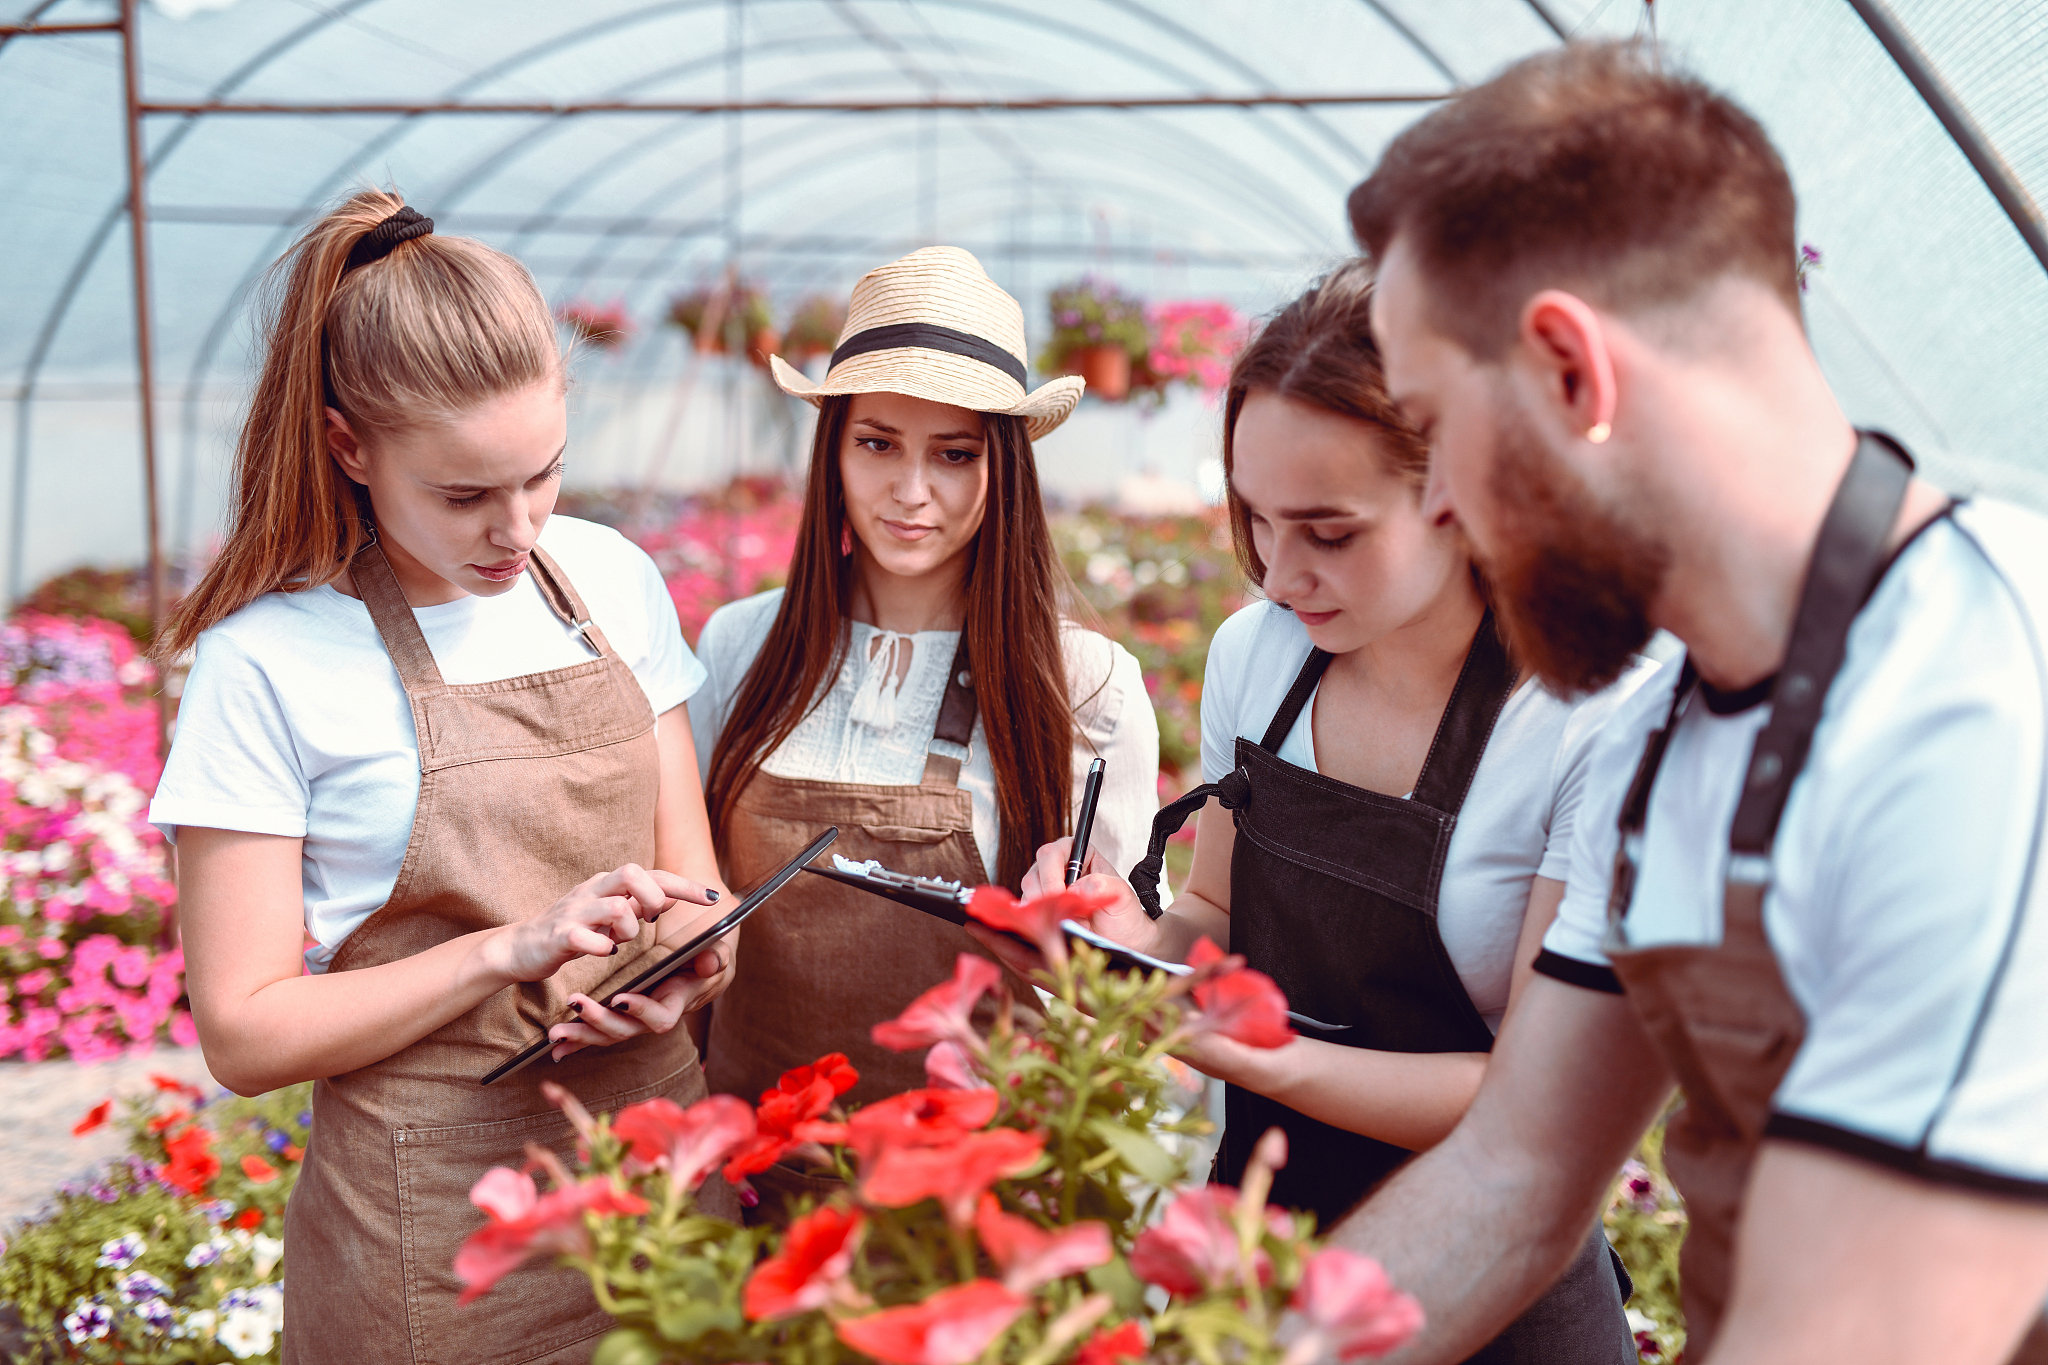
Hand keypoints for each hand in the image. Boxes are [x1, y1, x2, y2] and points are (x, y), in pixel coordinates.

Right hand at [482, 863, 717, 984]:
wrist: (519, 948)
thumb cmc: (569, 931)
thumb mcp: (607, 915)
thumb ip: (636, 904)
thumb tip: (669, 895)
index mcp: (607, 885)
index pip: (652, 875)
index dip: (684, 885)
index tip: (713, 897)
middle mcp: (592, 891)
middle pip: (631, 873)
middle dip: (652, 896)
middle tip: (652, 920)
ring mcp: (573, 912)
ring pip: (614, 906)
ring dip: (627, 928)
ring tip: (619, 941)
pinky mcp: (557, 935)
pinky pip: (584, 938)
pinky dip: (600, 947)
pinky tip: (603, 953)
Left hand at [546, 935, 734, 1061]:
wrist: (695, 964)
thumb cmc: (704, 955)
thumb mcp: (715, 951)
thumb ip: (715, 956)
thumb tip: (711, 963)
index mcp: (674, 1003)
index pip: (659, 1018)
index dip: (641, 1011)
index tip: (621, 998)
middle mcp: (650, 1018)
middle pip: (624, 1031)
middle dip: (599, 1022)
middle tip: (576, 1004)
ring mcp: (633, 1021)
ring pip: (606, 1035)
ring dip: (581, 1035)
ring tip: (555, 1034)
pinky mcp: (619, 1018)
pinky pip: (597, 1034)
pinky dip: (576, 1043)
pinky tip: (555, 1049)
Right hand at [1020, 836, 1161, 955]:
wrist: (1120, 941)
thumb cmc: (1122, 914)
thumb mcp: (1123, 896)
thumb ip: (1105, 885)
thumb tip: (1080, 886)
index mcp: (1080, 854)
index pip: (1055, 851)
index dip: (1053, 872)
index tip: (1062, 894)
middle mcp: (1059, 868)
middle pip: (1036, 871)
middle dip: (1045, 894)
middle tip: (1061, 912)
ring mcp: (1047, 888)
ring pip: (1029, 891)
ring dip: (1043, 909)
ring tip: (1067, 922)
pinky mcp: (1040, 909)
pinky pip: (1028, 911)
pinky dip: (1039, 921)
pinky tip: (1056, 928)